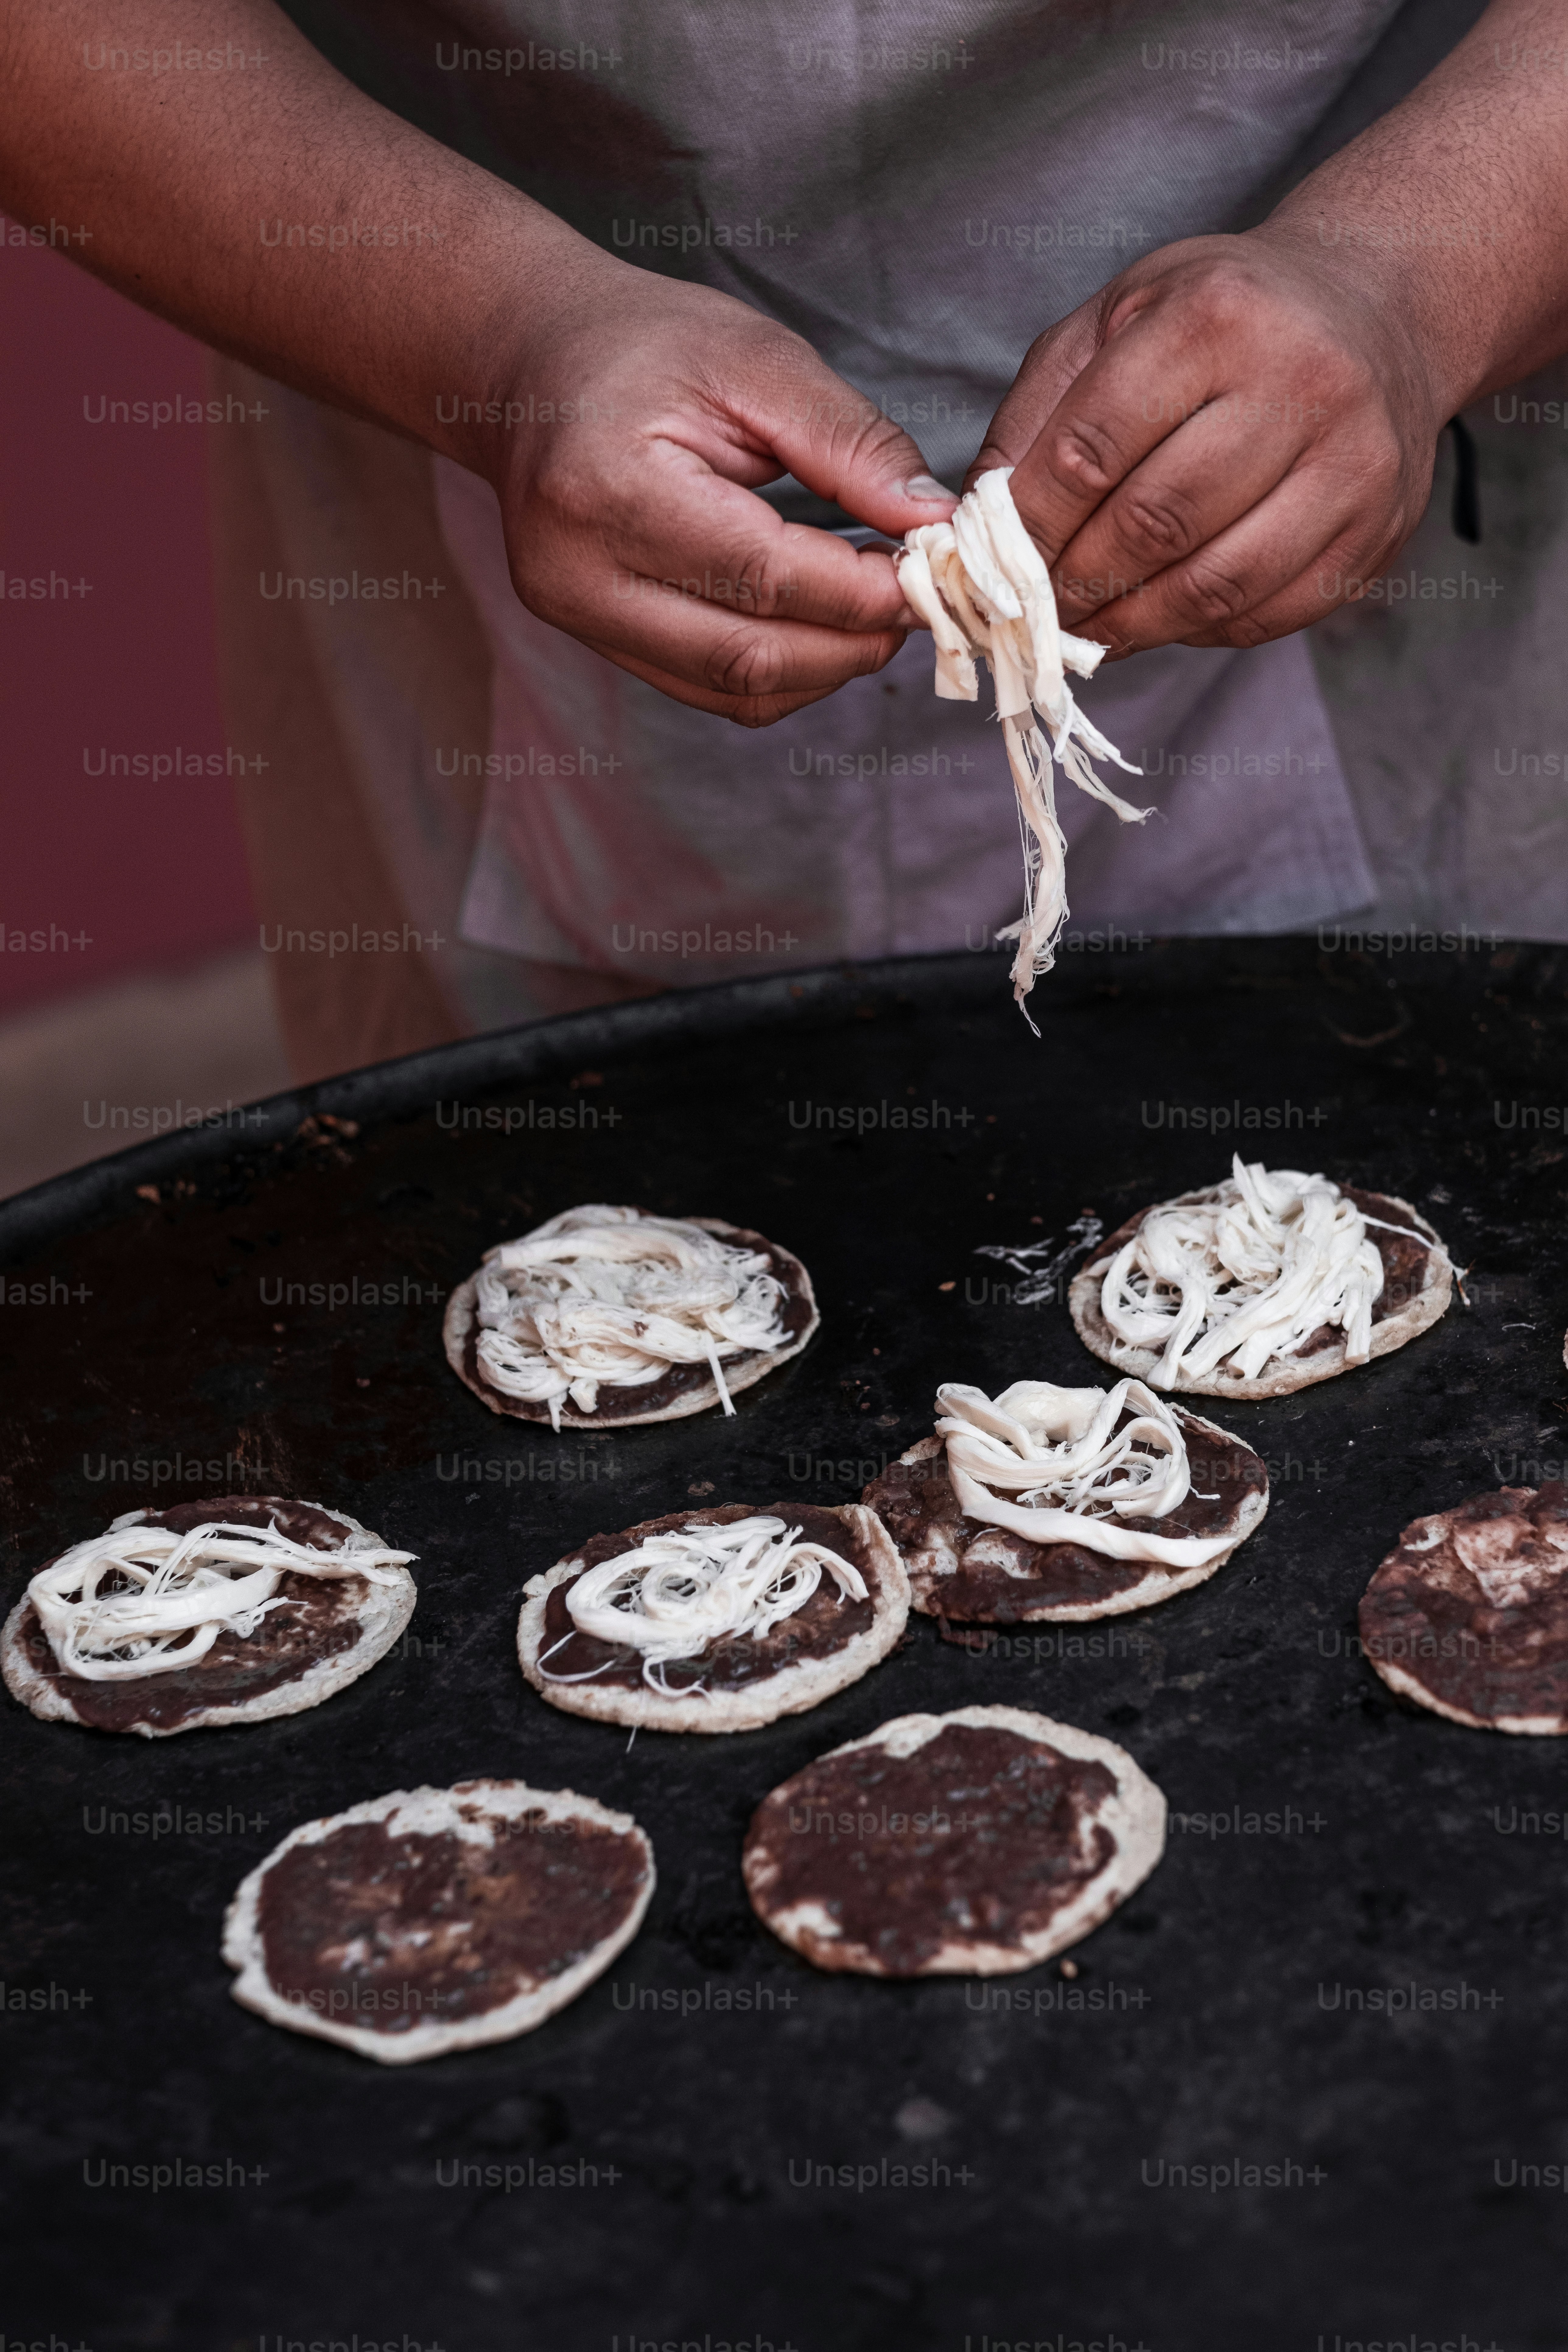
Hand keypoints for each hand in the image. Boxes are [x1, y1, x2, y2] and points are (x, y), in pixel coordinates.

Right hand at [484, 259, 955, 724]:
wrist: (529, 364)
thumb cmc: (639, 344)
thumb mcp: (754, 357)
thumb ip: (847, 442)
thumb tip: (932, 521)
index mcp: (608, 487)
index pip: (765, 576)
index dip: (863, 591)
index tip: (931, 570)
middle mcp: (576, 571)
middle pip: (748, 655)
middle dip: (851, 642)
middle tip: (915, 601)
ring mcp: (574, 615)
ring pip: (731, 689)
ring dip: (822, 668)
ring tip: (871, 612)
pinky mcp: (589, 637)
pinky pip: (706, 687)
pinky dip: (779, 672)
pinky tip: (817, 625)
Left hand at [967, 228, 1445, 655]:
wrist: (1376, 308)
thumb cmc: (1222, 316)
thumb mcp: (1117, 320)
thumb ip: (1038, 413)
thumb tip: (978, 522)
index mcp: (1216, 317)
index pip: (1092, 451)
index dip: (1031, 526)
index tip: (995, 566)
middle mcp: (1299, 382)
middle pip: (1155, 525)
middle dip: (1077, 585)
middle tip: (1036, 612)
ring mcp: (1354, 462)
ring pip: (1215, 584)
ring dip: (1133, 626)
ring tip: (1088, 631)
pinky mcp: (1377, 529)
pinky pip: (1270, 613)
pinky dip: (1200, 632)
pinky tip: (1164, 617)